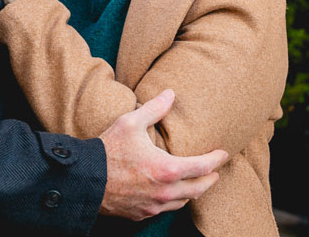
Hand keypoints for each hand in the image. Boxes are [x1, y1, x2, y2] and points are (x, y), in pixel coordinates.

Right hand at [98, 90, 227, 220]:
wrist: (85, 179)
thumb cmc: (108, 150)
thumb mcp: (131, 122)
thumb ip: (154, 108)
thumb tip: (171, 93)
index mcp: (167, 169)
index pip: (203, 167)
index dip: (216, 160)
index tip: (223, 154)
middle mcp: (164, 192)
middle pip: (198, 189)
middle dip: (210, 180)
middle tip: (215, 172)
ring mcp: (153, 206)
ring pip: (182, 202)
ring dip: (193, 191)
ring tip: (195, 181)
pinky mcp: (141, 214)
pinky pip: (165, 209)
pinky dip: (174, 200)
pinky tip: (170, 192)